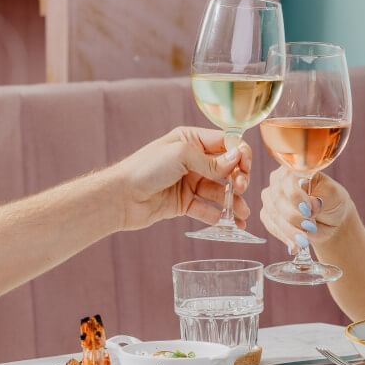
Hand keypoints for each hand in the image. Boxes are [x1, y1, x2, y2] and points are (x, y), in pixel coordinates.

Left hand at [107, 127, 251, 230]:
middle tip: (240, 189)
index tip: (244, 168)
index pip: (227, 143)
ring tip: (243, 215)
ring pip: (219, 192)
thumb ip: (212, 160)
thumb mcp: (181, 155)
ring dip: (233, 202)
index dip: (239, 155)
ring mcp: (189, 182)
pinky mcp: (184, 203)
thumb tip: (237, 160)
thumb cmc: (146, 168)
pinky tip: (231, 224)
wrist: (120, 197)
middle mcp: (193, 160)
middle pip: (227, 169)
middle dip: (238, 180)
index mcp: (192, 140)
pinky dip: (220, 217)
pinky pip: (207, 209)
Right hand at [259, 167, 352, 251]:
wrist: (331, 218)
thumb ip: (322, 195)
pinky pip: (271, 226)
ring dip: (289, 230)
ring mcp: (271, 198)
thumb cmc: (332, 200)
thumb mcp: (333, 194)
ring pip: (273, 215)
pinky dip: (284, 237)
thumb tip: (312, 203)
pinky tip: (295, 245)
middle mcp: (279, 180)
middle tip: (310, 227)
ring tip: (304, 241)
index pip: (287, 179)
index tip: (309, 210)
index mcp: (295, 168)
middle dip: (294, 217)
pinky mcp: (268, 215)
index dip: (295, 196)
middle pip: (277, 199)